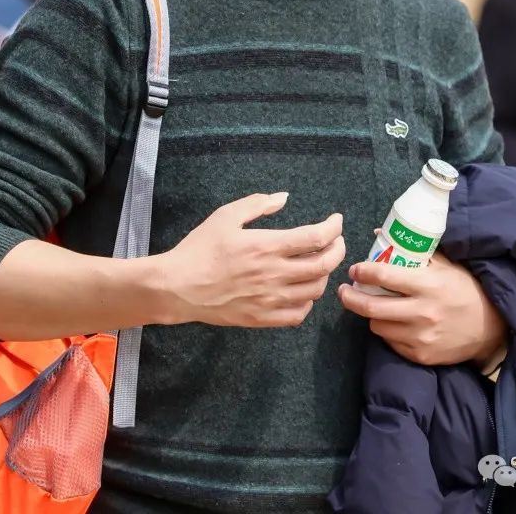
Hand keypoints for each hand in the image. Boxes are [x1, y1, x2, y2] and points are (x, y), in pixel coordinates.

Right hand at [156, 192, 344, 327]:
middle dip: (338, 250)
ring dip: (324, 275)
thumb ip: (258, 204)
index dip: (334, 228)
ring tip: (319, 263)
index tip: (336, 221)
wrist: (177, 287)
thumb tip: (284, 197)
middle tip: (336, 241)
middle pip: (323, 265)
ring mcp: (269, 299)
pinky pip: (298, 314)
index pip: (316, 237)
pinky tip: (302, 290)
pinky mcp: (261, 318)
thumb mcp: (226, 216)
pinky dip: (308, 302)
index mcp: (267, 246)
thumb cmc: (200, 249)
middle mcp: (274, 274)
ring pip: (315, 290)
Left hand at [338, 248, 506, 367]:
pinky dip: (387, 331)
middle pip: (371, 306)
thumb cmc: (466, 288)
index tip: (354, 269)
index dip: (363, 271)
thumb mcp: (446, 264)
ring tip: (371, 306)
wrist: (491, 327)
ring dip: (371, 315)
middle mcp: (422, 312)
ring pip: (377, 326)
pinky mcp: (421, 355)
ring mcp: (420, 336)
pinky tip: (391, 322)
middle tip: (343, 291)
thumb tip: (378, 234)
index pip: (384, 275)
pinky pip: (391, 343)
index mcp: (427, 284)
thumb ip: (414, 251)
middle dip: (351, 297)